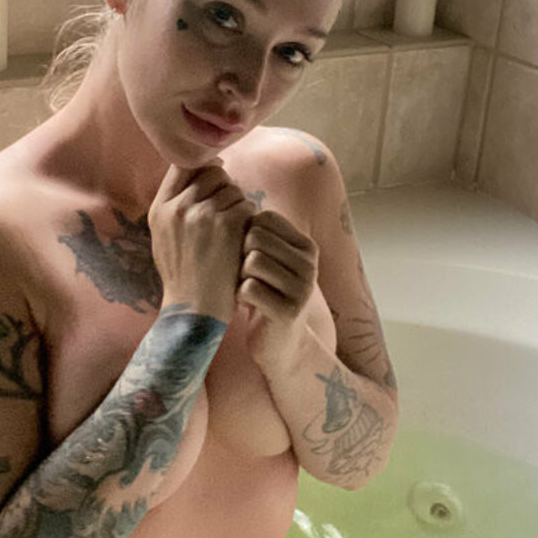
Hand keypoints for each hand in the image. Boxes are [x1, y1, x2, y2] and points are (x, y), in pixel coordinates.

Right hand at [149, 160, 255, 324]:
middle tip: (229, 210)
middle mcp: (178, 208)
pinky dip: (251, 220)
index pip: (183, 166)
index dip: (204, 167)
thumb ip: (175, 207)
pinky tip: (245, 238)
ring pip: (233, 188)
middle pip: (212, 173)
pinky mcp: (226, 225)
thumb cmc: (183, 277)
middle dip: (225, 187)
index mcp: (160, 209)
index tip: (216, 177)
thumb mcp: (164, 239)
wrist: (194, 311)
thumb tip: (197, 171)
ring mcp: (202, 215)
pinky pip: (248, 206)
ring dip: (240, 204)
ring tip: (235, 230)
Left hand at [236, 209, 318, 369]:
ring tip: (246, 288)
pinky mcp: (289, 311)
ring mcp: (302, 288)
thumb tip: (227, 192)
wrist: (280, 345)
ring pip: (251, 260)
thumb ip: (258, 232)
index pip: (264, 217)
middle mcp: (310, 264)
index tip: (245, 254)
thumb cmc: (265, 294)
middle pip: (255, 236)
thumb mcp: (269, 260)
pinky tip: (246, 304)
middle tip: (243, 275)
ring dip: (239, 275)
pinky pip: (248, 288)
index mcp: (306, 246)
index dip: (244, 232)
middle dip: (239, 253)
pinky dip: (239, 295)